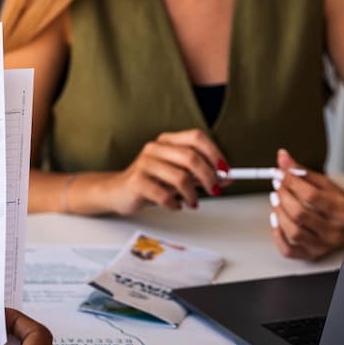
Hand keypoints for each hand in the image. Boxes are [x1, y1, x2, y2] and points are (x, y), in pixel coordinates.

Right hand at [102, 129, 227, 214]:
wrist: (117, 192)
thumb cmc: (149, 182)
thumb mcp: (177, 176)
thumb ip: (200, 175)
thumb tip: (225, 178)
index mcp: (167, 141)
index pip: (197, 138)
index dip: (214, 153)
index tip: (225, 170)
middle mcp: (155, 148)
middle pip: (191, 157)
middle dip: (209, 177)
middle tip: (214, 190)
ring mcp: (144, 163)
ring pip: (180, 177)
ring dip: (192, 194)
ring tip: (192, 202)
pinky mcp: (137, 181)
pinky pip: (164, 194)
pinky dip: (174, 204)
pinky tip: (174, 206)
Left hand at [270, 149, 343, 260]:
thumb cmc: (339, 205)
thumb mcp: (326, 185)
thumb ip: (302, 172)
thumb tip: (282, 158)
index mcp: (342, 210)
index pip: (311, 195)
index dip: (291, 183)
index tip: (280, 174)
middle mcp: (334, 230)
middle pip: (300, 214)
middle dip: (283, 197)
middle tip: (277, 188)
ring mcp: (323, 245)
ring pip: (293, 232)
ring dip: (279, 214)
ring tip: (276, 201)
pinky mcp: (311, 255)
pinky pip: (288, 250)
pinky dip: (277, 235)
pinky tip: (276, 220)